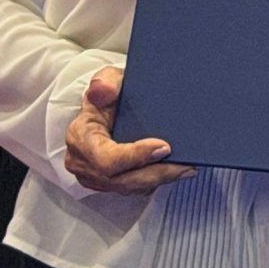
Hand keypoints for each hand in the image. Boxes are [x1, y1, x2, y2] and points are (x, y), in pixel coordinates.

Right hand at [63, 67, 193, 195]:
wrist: (106, 106)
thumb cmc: (109, 94)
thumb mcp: (108, 79)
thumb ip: (105, 81)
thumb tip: (102, 89)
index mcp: (80, 137)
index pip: (107, 159)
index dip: (135, 157)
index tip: (164, 146)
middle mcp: (84, 163)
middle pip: (121, 180)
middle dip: (156, 173)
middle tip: (185, 164)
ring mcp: (95, 177)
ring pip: (129, 187)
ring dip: (160, 179)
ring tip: (187, 168)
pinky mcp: (108, 184)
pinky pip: (133, 188)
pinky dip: (155, 181)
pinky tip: (176, 171)